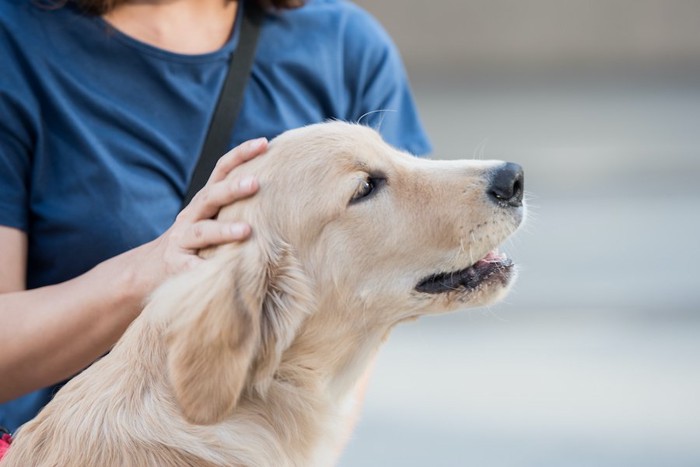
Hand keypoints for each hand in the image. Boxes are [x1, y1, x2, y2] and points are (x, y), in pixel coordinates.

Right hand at [131, 137, 266, 297]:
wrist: (152, 268)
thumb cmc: (197, 240)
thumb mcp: (213, 216)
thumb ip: (237, 203)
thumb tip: (279, 182)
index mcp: (205, 201)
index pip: (222, 171)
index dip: (241, 154)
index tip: (264, 143)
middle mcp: (192, 215)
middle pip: (211, 197)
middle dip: (232, 189)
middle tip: (256, 183)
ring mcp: (182, 240)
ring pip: (202, 232)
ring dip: (223, 230)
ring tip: (246, 231)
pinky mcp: (177, 266)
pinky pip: (193, 268)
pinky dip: (204, 269)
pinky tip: (219, 273)